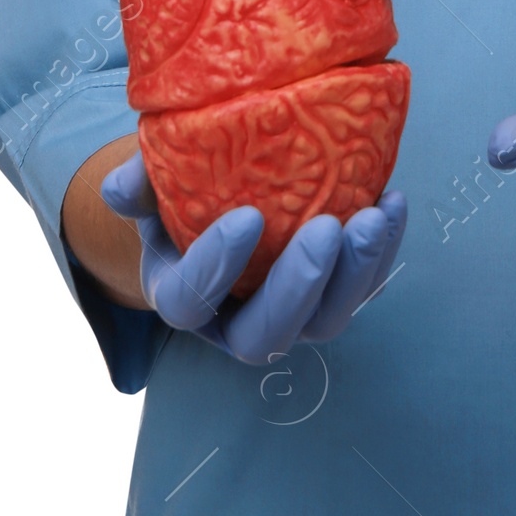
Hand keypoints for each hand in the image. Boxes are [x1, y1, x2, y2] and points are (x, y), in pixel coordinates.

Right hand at [99, 152, 405, 363]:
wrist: (223, 193)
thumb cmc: (181, 189)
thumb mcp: (154, 181)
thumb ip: (139, 180)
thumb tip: (122, 187)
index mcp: (182, 297)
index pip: (190, 304)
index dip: (216, 269)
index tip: (246, 216)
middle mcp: (235, 322)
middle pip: (265, 334)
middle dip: (300, 286)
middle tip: (326, 227)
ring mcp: (289, 315)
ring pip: (325, 322)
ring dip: (355, 274)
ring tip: (375, 218)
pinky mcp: (331, 296)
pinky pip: (362, 288)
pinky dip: (382, 252)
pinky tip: (393, 203)